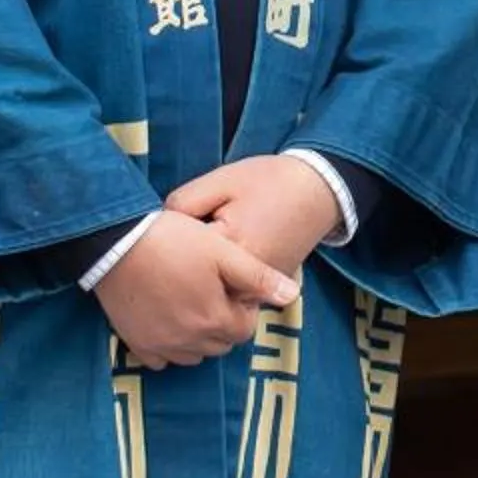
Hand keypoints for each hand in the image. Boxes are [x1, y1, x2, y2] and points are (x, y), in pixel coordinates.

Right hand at [95, 214, 295, 369]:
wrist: (116, 242)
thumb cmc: (174, 241)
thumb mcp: (223, 252)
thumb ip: (259, 277)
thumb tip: (292, 296)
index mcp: (215, 320)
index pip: (245, 329)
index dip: (242, 306)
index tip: (230, 285)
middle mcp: (189, 342)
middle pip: (220, 344)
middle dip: (223, 322)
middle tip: (210, 290)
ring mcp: (161, 346)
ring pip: (193, 354)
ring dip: (198, 336)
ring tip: (189, 302)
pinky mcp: (136, 344)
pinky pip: (160, 359)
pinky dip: (168, 346)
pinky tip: (166, 319)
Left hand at [165, 154, 345, 282]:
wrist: (319, 191)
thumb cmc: (269, 181)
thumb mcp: (222, 180)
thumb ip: (184, 202)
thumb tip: (158, 225)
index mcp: (229, 248)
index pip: (178, 257)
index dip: (165, 243)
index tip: (159, 233)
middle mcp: (243, 280)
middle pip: (192, 284)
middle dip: (178, 268)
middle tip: (170, 247)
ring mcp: (257, 292)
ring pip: (211, 296)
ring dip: (196, 282)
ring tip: (190, 258)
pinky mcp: (265, 294)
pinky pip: (230, 297)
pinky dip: (218, 286)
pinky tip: (211, 267)